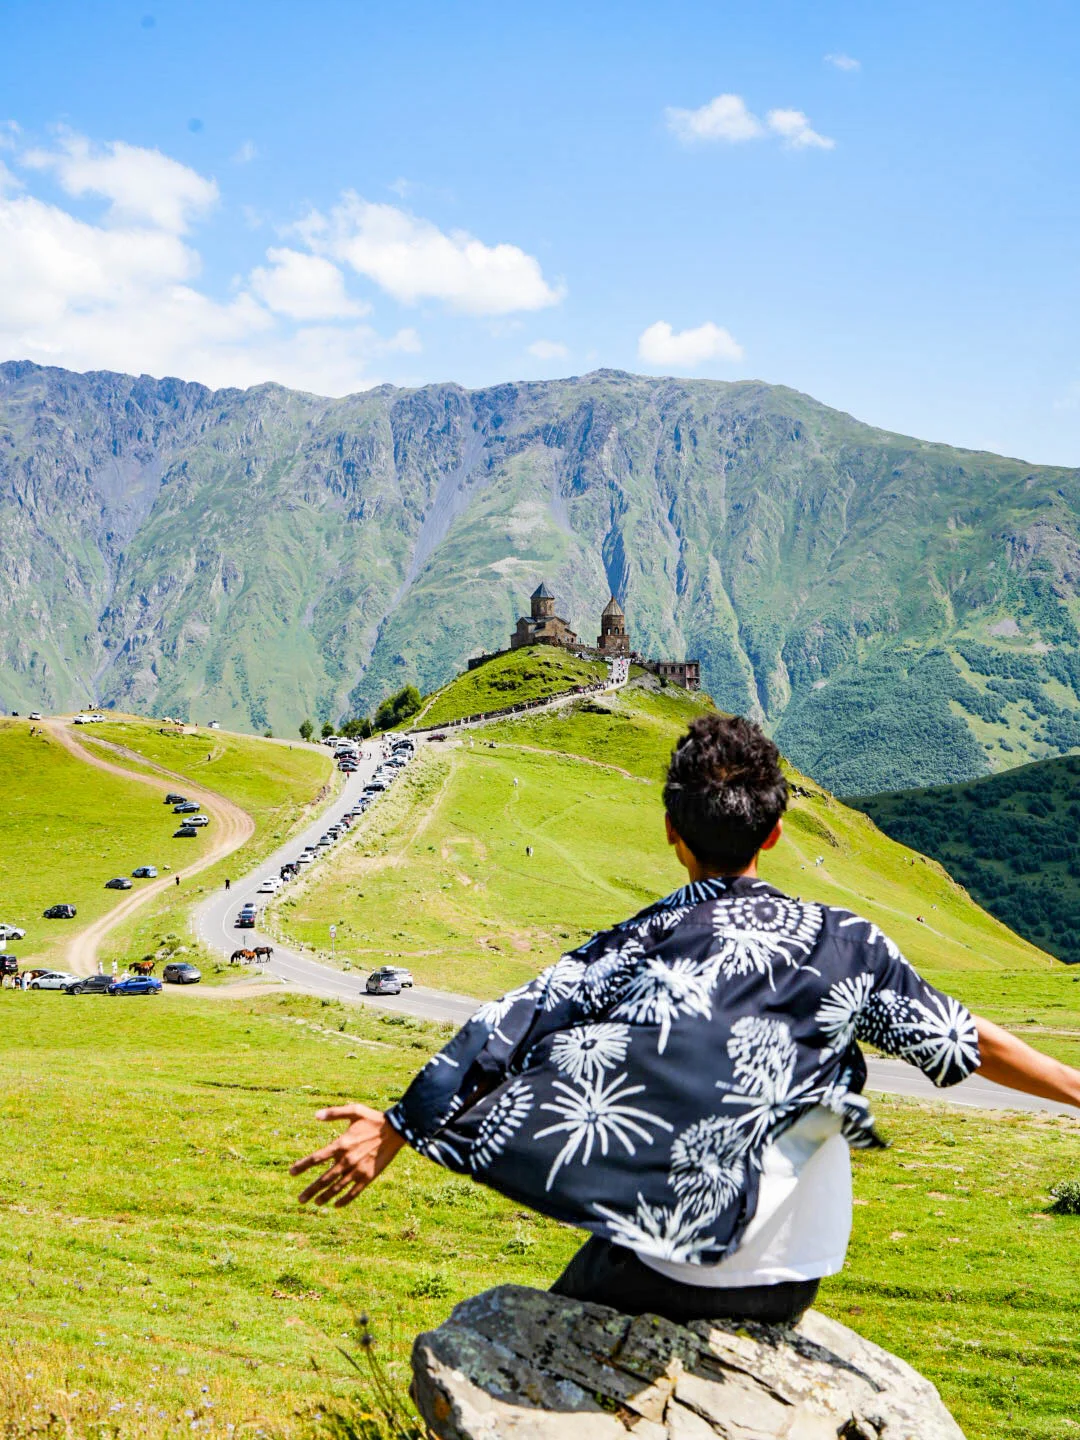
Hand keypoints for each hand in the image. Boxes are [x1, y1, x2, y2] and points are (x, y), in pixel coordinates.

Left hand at [289, 1103, 405, 1206]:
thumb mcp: (354, 1110)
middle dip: (310, 1190)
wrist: (396, 1130)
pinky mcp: (367, 1177)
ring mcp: (357, 1171)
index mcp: (341, 1144)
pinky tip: (336, 1205)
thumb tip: (315, 1115)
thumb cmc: (373, 1119)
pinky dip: (343, 1200)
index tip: (291, 1173)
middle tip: (300, 1199)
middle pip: (324, 1179)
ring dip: (324, 1197)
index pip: (316, 1158)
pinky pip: (353, 1192)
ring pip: (336, 1188)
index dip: (302, 1166)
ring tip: (315, 1203)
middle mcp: (346, 1160)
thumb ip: (334, 1113)